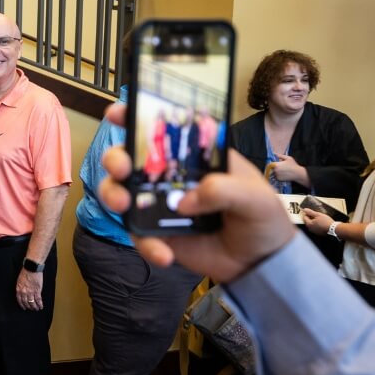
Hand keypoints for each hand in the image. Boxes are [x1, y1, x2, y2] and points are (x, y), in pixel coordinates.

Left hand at [16, 269, 42, 309]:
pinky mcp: (37, 291)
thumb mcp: (19, 280)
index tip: (24, 307)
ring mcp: (30, 292)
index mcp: (19, 289)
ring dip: (34, 307)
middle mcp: (24, 292)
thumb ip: (21, 287)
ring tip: (36, 309)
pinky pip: (38, 300)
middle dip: (29, 307)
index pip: (19, 300)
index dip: (22, 305)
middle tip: (31, 309)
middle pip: (26, 302)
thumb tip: (22, 292)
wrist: (31, 268)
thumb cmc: (26, 272)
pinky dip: (40, 304)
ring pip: (32, 303)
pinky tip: (41, 306)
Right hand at [97, 103, 294, 283]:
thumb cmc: (260, 218)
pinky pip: (139, 236)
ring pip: (121, 193)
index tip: (117, 113)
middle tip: (122, 168)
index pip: (162, 130)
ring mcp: (159, 205)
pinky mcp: (157, 234)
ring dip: (113, 195)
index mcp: (194, 157)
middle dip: (116, 158)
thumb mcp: (255, 197)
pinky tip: (165, 254)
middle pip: (129, 159)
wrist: (260, 262)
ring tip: (123, 205)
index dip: (134, 117)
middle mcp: (171, 176)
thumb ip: (225, 190)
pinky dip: (147, 245)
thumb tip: (185, 200)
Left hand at [267, 153, 303, 185]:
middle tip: (279, 167)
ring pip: (272, 173)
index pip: (269, 164)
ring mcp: (276, 175)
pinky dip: (278, 175)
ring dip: (275, 171)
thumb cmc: (293, 165)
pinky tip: (283, 174)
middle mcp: (275, 170)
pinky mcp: (278, 179)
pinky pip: (275, 177)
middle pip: (270, 169)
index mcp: (276, 165)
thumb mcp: (288, 158)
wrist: (298, 174)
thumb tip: (274, 154)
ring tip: (282, 170)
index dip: (270, 163)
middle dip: (272, 168)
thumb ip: (280, 155)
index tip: (273, 163)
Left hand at [300, 208, 332, 235]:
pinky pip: (315, 228)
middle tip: (317, 215)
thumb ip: (310, 212)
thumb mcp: (318, 214)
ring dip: (314, 221)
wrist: (333, 229)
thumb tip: (305, 210)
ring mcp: (314, 232)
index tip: (312, 212)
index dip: (307, 214)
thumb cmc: (326, 221)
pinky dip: (317, 225)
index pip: (304, 218)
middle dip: (311, 218)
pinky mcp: (318, 233)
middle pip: (307, 221)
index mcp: (309, 224)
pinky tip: (322, 223)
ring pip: (312, 225)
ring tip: (320, 219)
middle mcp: (310, 229)